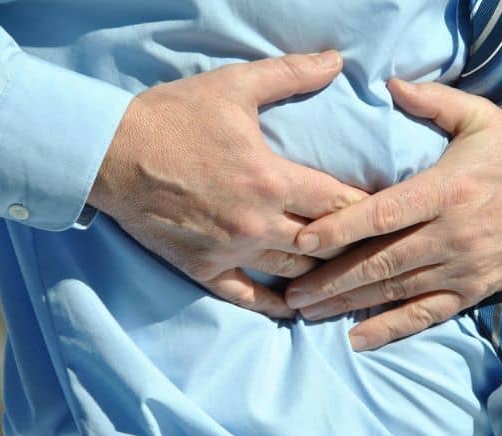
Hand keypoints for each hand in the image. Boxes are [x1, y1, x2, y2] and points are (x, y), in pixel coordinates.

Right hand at [88, 51, 365, 318]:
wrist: (112, 153)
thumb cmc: (173, 117)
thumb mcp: (234, 86)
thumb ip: (290, 74)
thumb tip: (336, 61)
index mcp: (271, 180)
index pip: (339, 202)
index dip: (370, 208)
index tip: (389, 211)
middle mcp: (257, 223)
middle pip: (324, 243)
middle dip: (354, 244)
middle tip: (377, 246)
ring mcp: (231, 251)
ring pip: (294, 273)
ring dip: (323, 274)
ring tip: (347, 274)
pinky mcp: (204, 269)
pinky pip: (248, 297)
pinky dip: (276, 306)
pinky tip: (297, 309)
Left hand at [285, 79, 501, 348]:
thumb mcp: (484, 118)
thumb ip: (435, 102)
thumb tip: (390, 83)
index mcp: (448, 190)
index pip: (384, 214)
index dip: (340, 229)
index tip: (302, 241)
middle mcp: (451, 235)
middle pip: (381, 262)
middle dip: (331, 279)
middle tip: (289, 292)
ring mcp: (461, 268)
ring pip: (395, 291)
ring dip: (348, 304)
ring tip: (306, 313)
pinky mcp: (471, 291)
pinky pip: (426, 315)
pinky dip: (390, 329)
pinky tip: (357, 339)